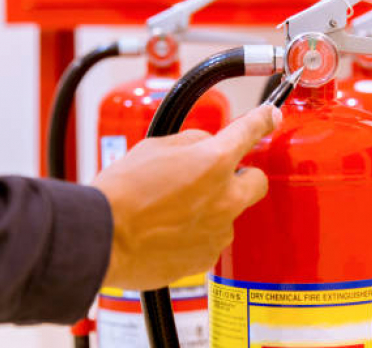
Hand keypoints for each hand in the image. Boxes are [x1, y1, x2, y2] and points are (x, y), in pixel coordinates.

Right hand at [94, 105, 280, 289]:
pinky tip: (169, 231)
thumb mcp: (156, 147)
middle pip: (257, 181)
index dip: (263, 120)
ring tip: (173, 210)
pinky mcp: (206, 256)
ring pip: (229, 212)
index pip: (250, 131)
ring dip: (212, 208)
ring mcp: (218, 230)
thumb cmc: (121, 192)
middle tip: (216, 176)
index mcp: (214, 161)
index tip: (270, 116)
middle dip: (242, 176)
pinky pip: (211, 238)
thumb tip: (206, 145)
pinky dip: (196, 233)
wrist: (101, 239)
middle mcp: (225, 197)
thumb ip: (193, 142)